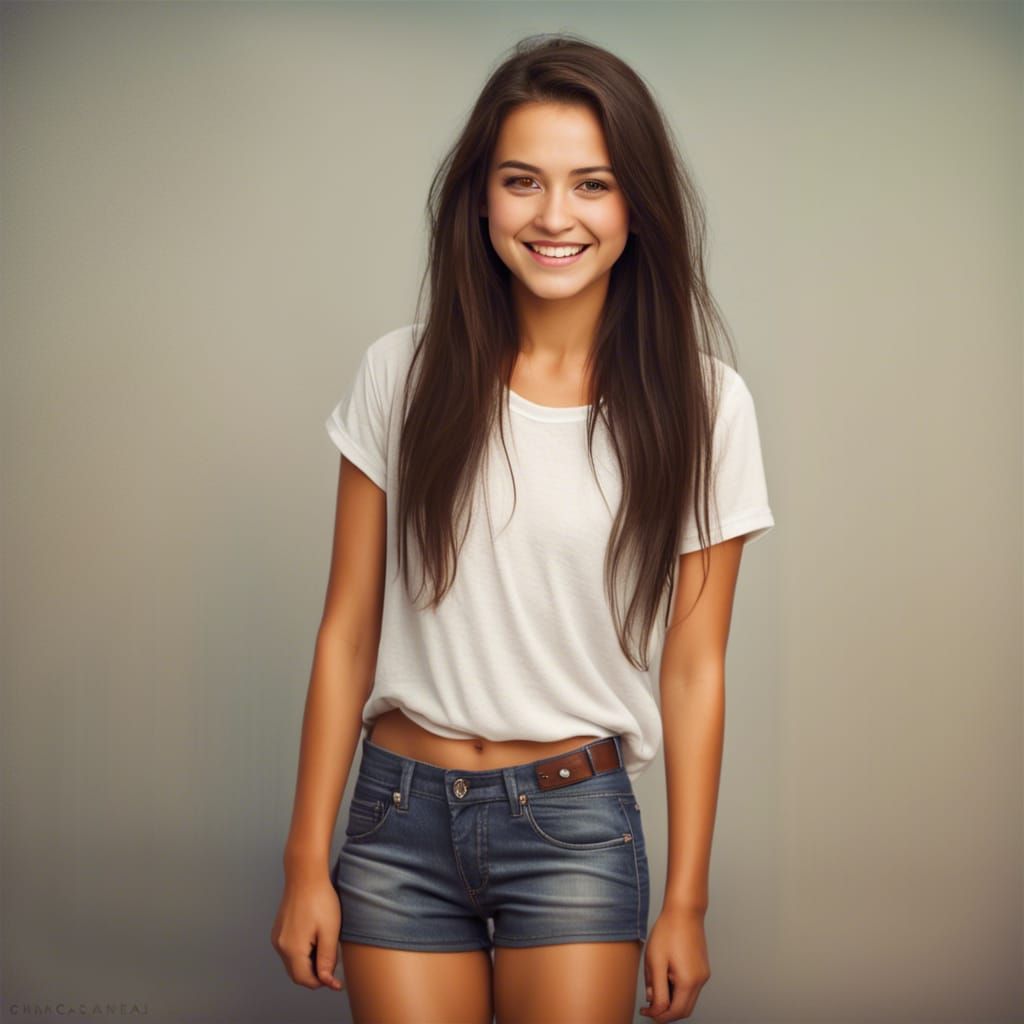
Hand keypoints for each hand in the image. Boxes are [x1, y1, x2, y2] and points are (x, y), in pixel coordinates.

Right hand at [270, 868, 344, 991]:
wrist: (306, 875)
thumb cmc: (320, 899)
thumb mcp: (330, 931)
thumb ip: (327, 959)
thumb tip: (326, 982)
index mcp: (292, 949)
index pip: (304, 979)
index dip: (321, 983)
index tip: (336, 981)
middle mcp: (280, 946)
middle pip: (297, 974)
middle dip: (315, 974)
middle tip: (332, 962)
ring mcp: (277, 937)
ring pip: (293, 963)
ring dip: (309, 963)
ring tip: (325, 947)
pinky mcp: (279, 930)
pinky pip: (289, 951)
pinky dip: (302, 953)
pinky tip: (316, 939)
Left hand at [639, 905, 710, 1020]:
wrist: (684, 911)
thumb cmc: (668, 931)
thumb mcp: (655, 962)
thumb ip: (656, 989)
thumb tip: (654, 1008)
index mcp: (688, 981)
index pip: (675, 1012)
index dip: (658, 1016)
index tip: (645, 1011)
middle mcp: (700, 981)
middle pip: (684, 1010)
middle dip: (666, 1012)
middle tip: (649, 1006)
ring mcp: (703, 974)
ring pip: (688, 1000)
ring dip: (672, 1001)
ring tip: (655, 986)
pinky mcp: (702, 968)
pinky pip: (690, 988)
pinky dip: (677, 990)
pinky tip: (665, 976)